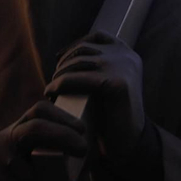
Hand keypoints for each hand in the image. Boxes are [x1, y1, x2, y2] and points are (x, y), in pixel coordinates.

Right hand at [0, 100, 87, 180]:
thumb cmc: (19, 170)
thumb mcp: (33, 154)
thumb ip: (56, 152)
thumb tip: (93, 158)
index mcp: (21, 127)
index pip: (40, 110)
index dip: (62, 116)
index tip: (83, 129)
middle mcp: (7, 136)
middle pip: (35, 130)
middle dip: (63, 137)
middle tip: (84, 148)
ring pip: (29, 173)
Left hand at [46, 32, 145, 160]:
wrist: (130, 143)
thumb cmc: (112, 115)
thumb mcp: (107, 83)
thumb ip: (96, 67)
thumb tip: (62, 56)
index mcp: (128, 54)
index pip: (97, 36)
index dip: (75, 44)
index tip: (59, 58)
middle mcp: (127, 57)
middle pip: (84, 48)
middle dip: (64, 62)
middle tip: (54, 79)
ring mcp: (124, 68)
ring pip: (79, 61)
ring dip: (59, 73)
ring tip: (51, 87)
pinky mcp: (117, 84)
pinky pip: (79, 78)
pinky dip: (60, 84)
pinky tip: (51, 91)